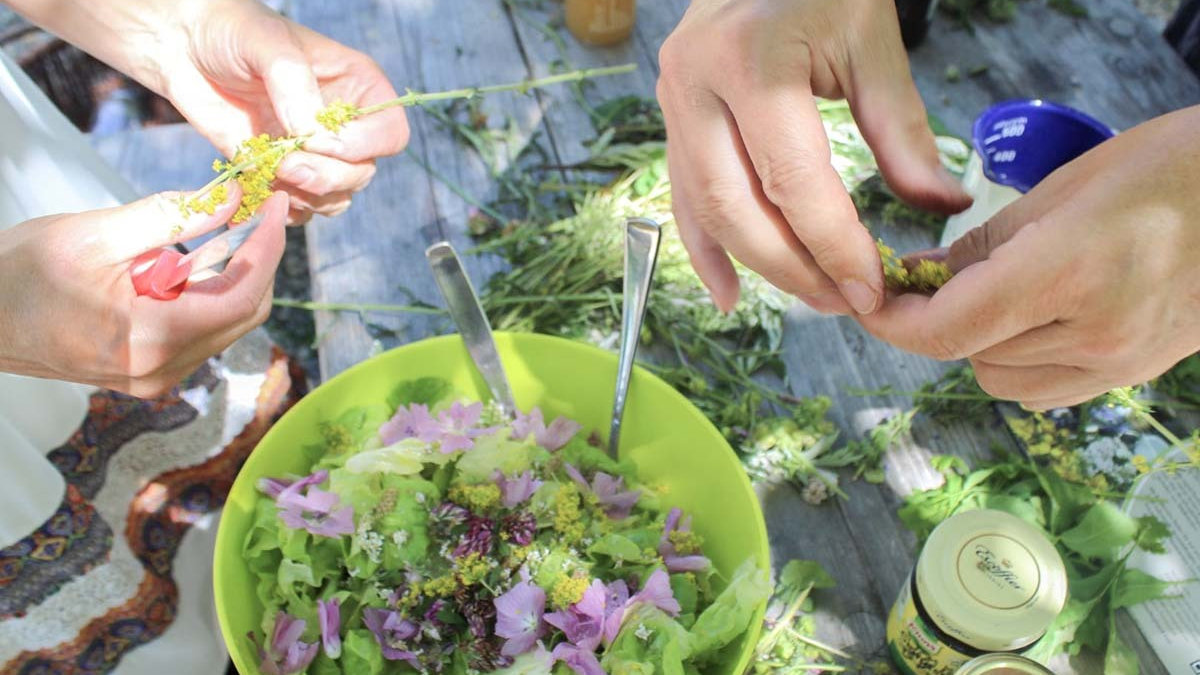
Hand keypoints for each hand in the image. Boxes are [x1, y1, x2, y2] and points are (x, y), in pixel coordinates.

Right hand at [0, 188, 287, 396]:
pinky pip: (197, 330)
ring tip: (228, 224)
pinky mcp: (146, 372)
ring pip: (223, 323)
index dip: (269, 248)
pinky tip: (197, 256)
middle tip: (258, 210)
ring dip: (232, 274)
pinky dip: (206, 292)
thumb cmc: (19, 273)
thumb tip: (232, 199)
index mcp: (152, 339)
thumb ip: (173, 217)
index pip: (243, 296)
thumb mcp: (98, 233)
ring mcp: (155, 377)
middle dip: (258, 260)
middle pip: (243, 314)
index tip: (278, 206)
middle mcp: (162, 370)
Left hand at [149, 0, 408, 223]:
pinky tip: (260, 185)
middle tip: (286, 163)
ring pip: (336, 198)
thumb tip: (312, 132)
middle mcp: (344, 125)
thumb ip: (293, 83)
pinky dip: (282, 208)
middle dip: (326, 176)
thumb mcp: (266, 42)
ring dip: (305, 195)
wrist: (184, 47)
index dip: (361, 146)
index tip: (315, 139)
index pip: (390, 134)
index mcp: (358, 87)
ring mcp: (314, 153)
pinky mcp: (283, 173)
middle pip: (363, 173)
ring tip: (270, 169)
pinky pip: (301, 209)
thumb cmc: (231, 30)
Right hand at [655, 0, 969, 314]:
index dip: (833, 245)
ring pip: (706, 211)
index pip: (792, 181)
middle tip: (845, 302)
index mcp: (750, 60)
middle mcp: (696, 83)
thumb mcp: (871, 41)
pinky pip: (683, 196)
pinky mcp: (671, 116)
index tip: (871, 287)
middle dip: (794, 268)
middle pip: (738, 208)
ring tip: (812, 297)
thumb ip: (901, 128)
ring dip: (758, 265)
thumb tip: (941, 205)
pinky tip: (731, 291)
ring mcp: (673, 101)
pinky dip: (705, 248)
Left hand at [858, 106, 1199, 409]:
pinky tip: (1038, 321)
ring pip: (1002, 380)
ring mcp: (1120, 362)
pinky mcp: (1136, 373)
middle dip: (942, 320)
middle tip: (939, 280)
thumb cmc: (1166, 169)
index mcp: (1067, 273)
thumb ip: (981, 246)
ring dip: (981, 344)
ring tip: (1001, 294)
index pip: (948, 328)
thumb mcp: (1060, 191)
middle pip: (968, 355)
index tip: (871, 305)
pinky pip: (1046, 390)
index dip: (894, 323)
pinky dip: (1022, 362)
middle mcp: (1094, 332)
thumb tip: (919, 275)